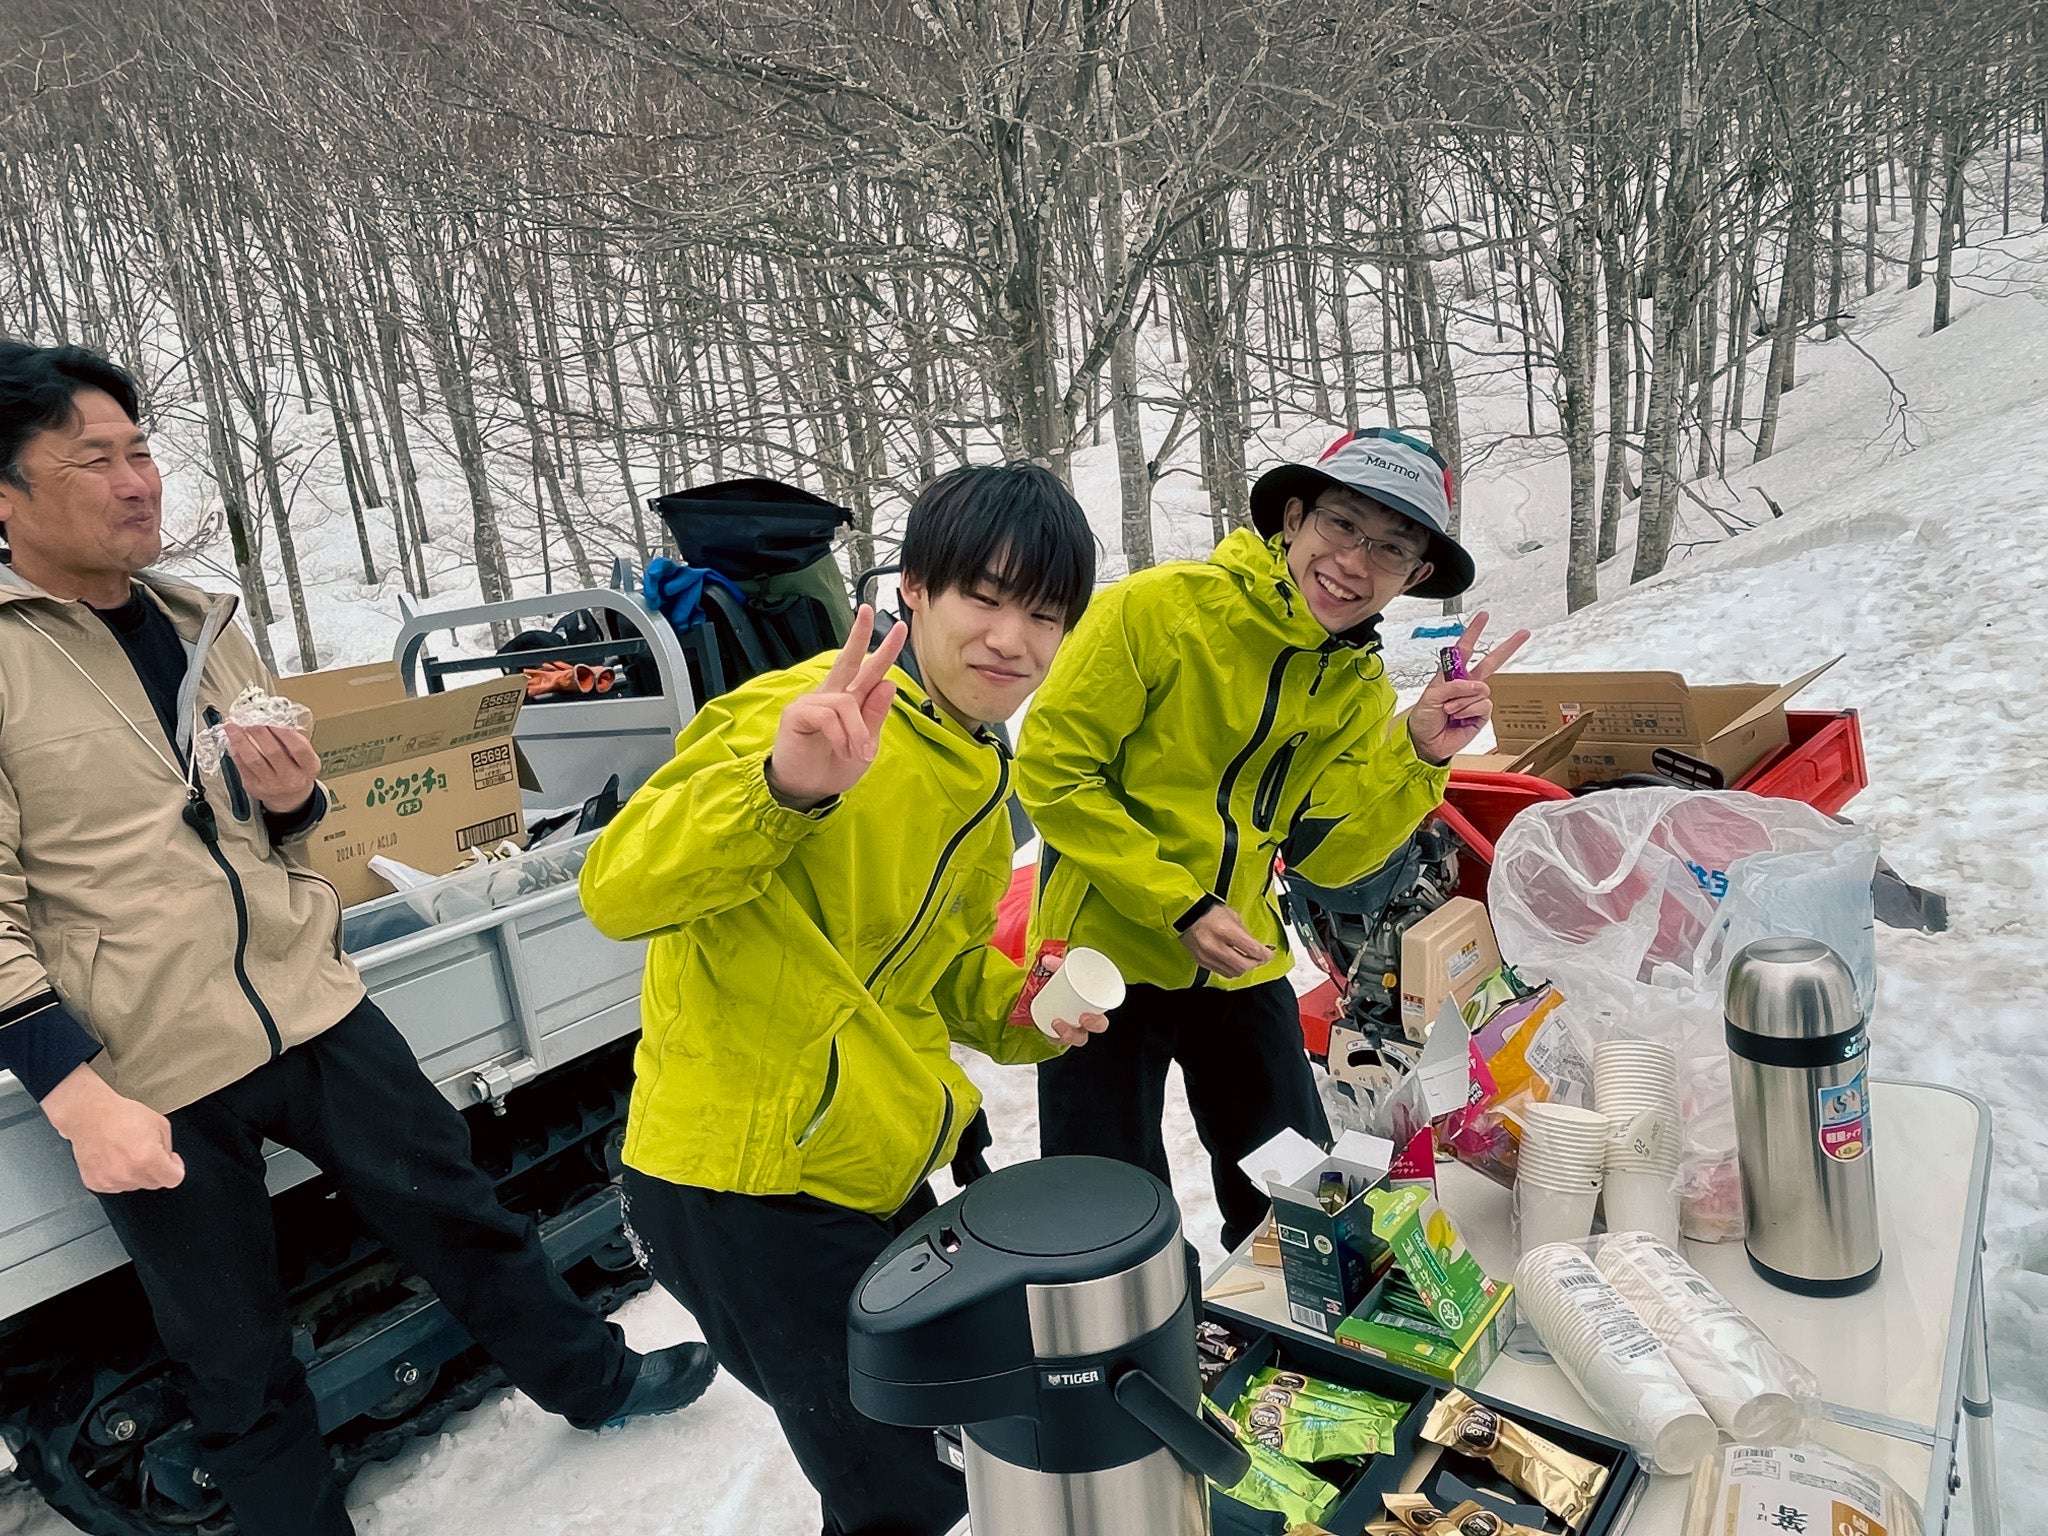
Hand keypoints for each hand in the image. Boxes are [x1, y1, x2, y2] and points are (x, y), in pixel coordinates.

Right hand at [41, 1064, 184, 1193]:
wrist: (89, 1115)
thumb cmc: (121, 1115)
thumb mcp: (160, 1124)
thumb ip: (169, 1147)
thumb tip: (168, 1161)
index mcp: (148, 1159)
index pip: (173, 1180)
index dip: (175, 1169)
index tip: (171, 1162)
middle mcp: (129, 1173)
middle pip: (154, 1183)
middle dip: (156, 1169)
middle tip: (146, 1151)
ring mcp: (111, 1181)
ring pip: (135, 1185)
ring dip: (136, 1173)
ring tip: (126, 1152)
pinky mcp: (96, 1183)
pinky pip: (116, 1186)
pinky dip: (118, 1176)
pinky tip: (114, 1158)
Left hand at [224, 722, 321, 814]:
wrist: (289, 799)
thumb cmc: (297, 772)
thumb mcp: (305, 758)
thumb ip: (294, 741)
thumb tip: (273, 719)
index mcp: (308, 768)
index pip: (298, 749)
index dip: (285, 732)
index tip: (272, 717)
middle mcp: (291, 778)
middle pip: (273, 752)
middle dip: (259, 732)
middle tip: (249, 718)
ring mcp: (271, 785)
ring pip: (253, 760)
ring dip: (241, 740)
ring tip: (232, 726)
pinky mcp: (254, 787)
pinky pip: (242, 767)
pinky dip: (236, 751)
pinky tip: (231, 741)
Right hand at [767, 605, 908, 809]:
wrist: (808, 791)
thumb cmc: (833, 767)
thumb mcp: (865, 744)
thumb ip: (875, 715)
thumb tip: (889, 682)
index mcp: (850, 701)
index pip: (868, 671)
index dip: (883, 650)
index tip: (899, 627)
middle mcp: (832, 695)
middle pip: (848, 659)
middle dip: (859, 634)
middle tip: (869, 611)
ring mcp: (813, 702)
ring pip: (847, 702)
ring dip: (858, 731)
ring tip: (858, 753)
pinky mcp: (798, 713)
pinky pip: (828, 715)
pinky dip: (842, 736)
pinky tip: (842, 749)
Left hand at [1035, 951, 1111, 1047]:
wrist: (1051, 994)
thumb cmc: (1067, 985)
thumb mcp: (1066, 974)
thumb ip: (1058, 966)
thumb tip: (1047, 960)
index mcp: (1091, 1014)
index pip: (1100, 1024)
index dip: (1097, 1024)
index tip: (1086, 1015)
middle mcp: (1080, 1027)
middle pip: (1084, 1036)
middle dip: (1080, 1030)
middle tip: (1079, 1018)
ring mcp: (1069, 1031)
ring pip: (1069, 1039)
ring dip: (1065, 1033)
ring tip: (1056, 1021)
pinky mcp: (1056, 1034)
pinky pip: (1055, 1041)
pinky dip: (1052, 1037)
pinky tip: (1046, 1030)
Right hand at [1178, 904, 1275, 978]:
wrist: (1186, 915)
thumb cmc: (1208, 912)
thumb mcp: (1233, 916)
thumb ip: (1246, 934)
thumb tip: (1258, 947)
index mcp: (1225, 931)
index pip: (1252, 950)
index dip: (1265, 954)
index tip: (1269, 953)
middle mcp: (1215, 946)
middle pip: (1244, 965)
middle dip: (1256, 963)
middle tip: (1261, 958)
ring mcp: (1207, 956)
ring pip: (1234, 973)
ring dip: (1245, 968)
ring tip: (1249, 960)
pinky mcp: (1202, 962)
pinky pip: (1222, 972)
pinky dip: (1232, 969)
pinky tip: (1235, 962)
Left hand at [1408, 609, 1530, 762]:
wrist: (1425, 742)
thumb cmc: (1424, 718)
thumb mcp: (1431, 696)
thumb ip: (1453, 686)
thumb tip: (1477, 685)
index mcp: (1452, 675)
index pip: (1464, 650)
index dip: (1473, 632)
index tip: (1484, 616)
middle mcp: (1466, 685)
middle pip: (1491, 662)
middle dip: (1507, 647)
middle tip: (1523, 633)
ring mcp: (1475, 699)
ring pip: (1482, 690)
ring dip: (1463, 700)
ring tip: (1449, 710)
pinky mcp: (1481, 715)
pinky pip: (1483, 706)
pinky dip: (1469, 710)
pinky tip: (1459, 717)